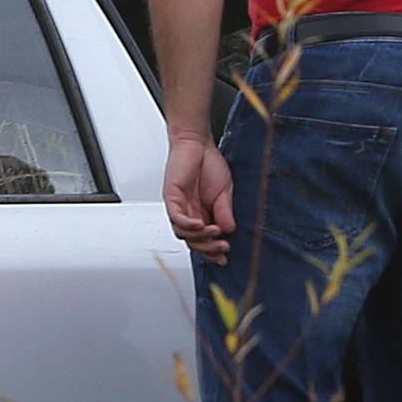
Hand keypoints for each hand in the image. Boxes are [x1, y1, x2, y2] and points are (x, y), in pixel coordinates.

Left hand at [162, 132, 234, 263]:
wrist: (197, 143)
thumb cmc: (209, 165)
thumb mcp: (224, 192)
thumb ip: (224, 211)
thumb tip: (229, 230)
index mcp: (201, 215)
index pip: (203, 240)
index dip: (212, 251)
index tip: (224, 258)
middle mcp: (188, 214)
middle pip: (193, 242)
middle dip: (208, 248)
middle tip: (223, 248)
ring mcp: (179, 207)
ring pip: (184, 233)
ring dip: (200, 237)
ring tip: (216, 234)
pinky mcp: (172, 198)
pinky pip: (176, 217)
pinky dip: (187, 225)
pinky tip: (200, 225)